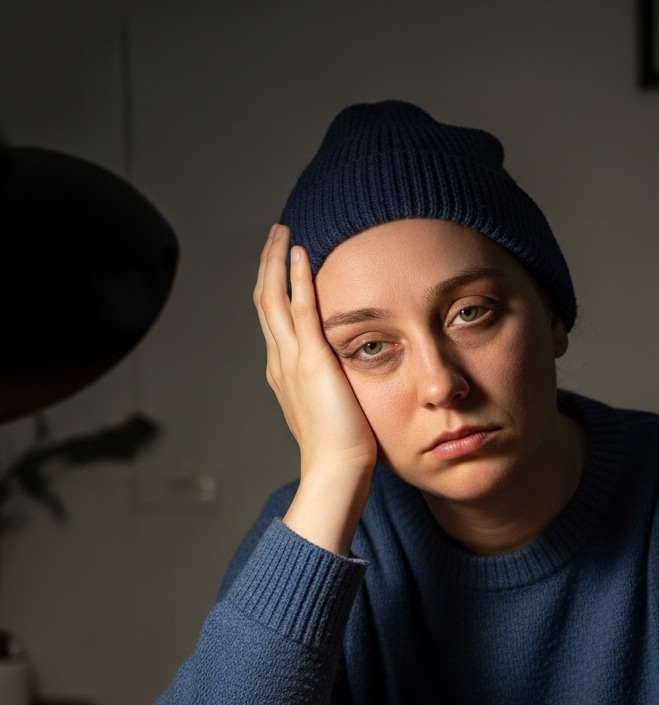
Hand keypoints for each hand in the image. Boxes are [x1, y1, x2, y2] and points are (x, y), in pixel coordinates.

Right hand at [254, 224, 376, 553]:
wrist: (337, 470)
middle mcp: (281, 362)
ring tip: (281, 231)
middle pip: (265, 301)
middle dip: (267, 265)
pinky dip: (297, 278)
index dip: (274, 288)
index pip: (274, 320)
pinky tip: (299, 252)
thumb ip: (332, 389)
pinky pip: (301, 309)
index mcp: (284, 373)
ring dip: (276, 261)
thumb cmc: (342, 449)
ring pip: (273, 298)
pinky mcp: (313, 361)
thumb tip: (345, 382)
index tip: (281, 262)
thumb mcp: (333, 409)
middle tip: (275, 233)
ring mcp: (292, 360)